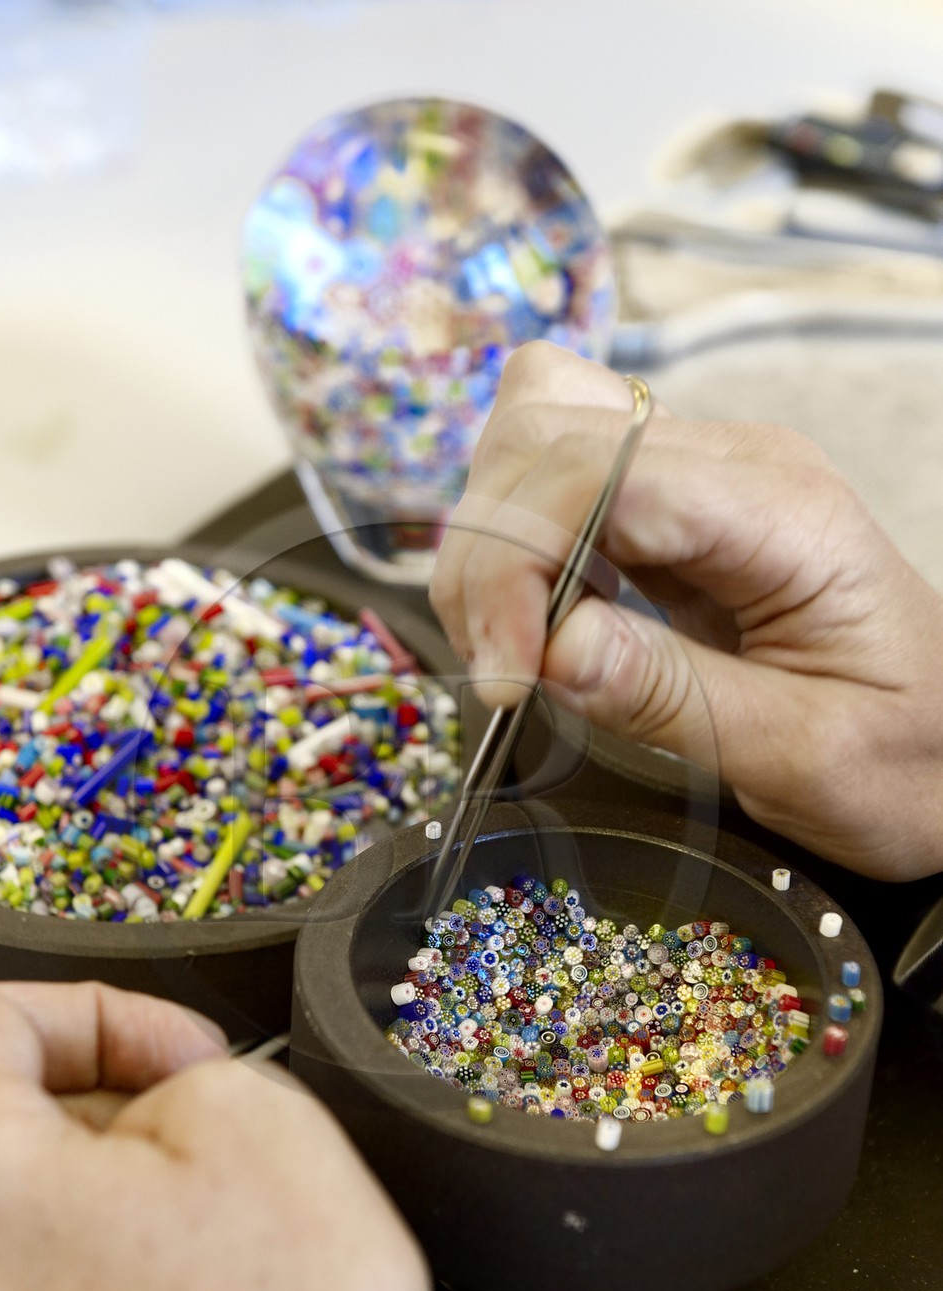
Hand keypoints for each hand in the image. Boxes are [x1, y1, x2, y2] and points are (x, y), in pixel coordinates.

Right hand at [431, 343, 942, 878]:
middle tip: (502, 675)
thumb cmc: (907, 759)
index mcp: (782, 511)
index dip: (522, 557)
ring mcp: (695, 479)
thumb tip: (552, 648)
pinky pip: (550, 478)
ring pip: (534, 432)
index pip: (606, 471)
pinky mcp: (663, 511)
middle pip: (547, 431)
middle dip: (491, 554)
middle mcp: (733, 466)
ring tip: (509, 650)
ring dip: (488, 540)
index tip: (507, 674)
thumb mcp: (806, 757)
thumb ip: (675, 699)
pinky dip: (510, 543)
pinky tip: (533, 623)